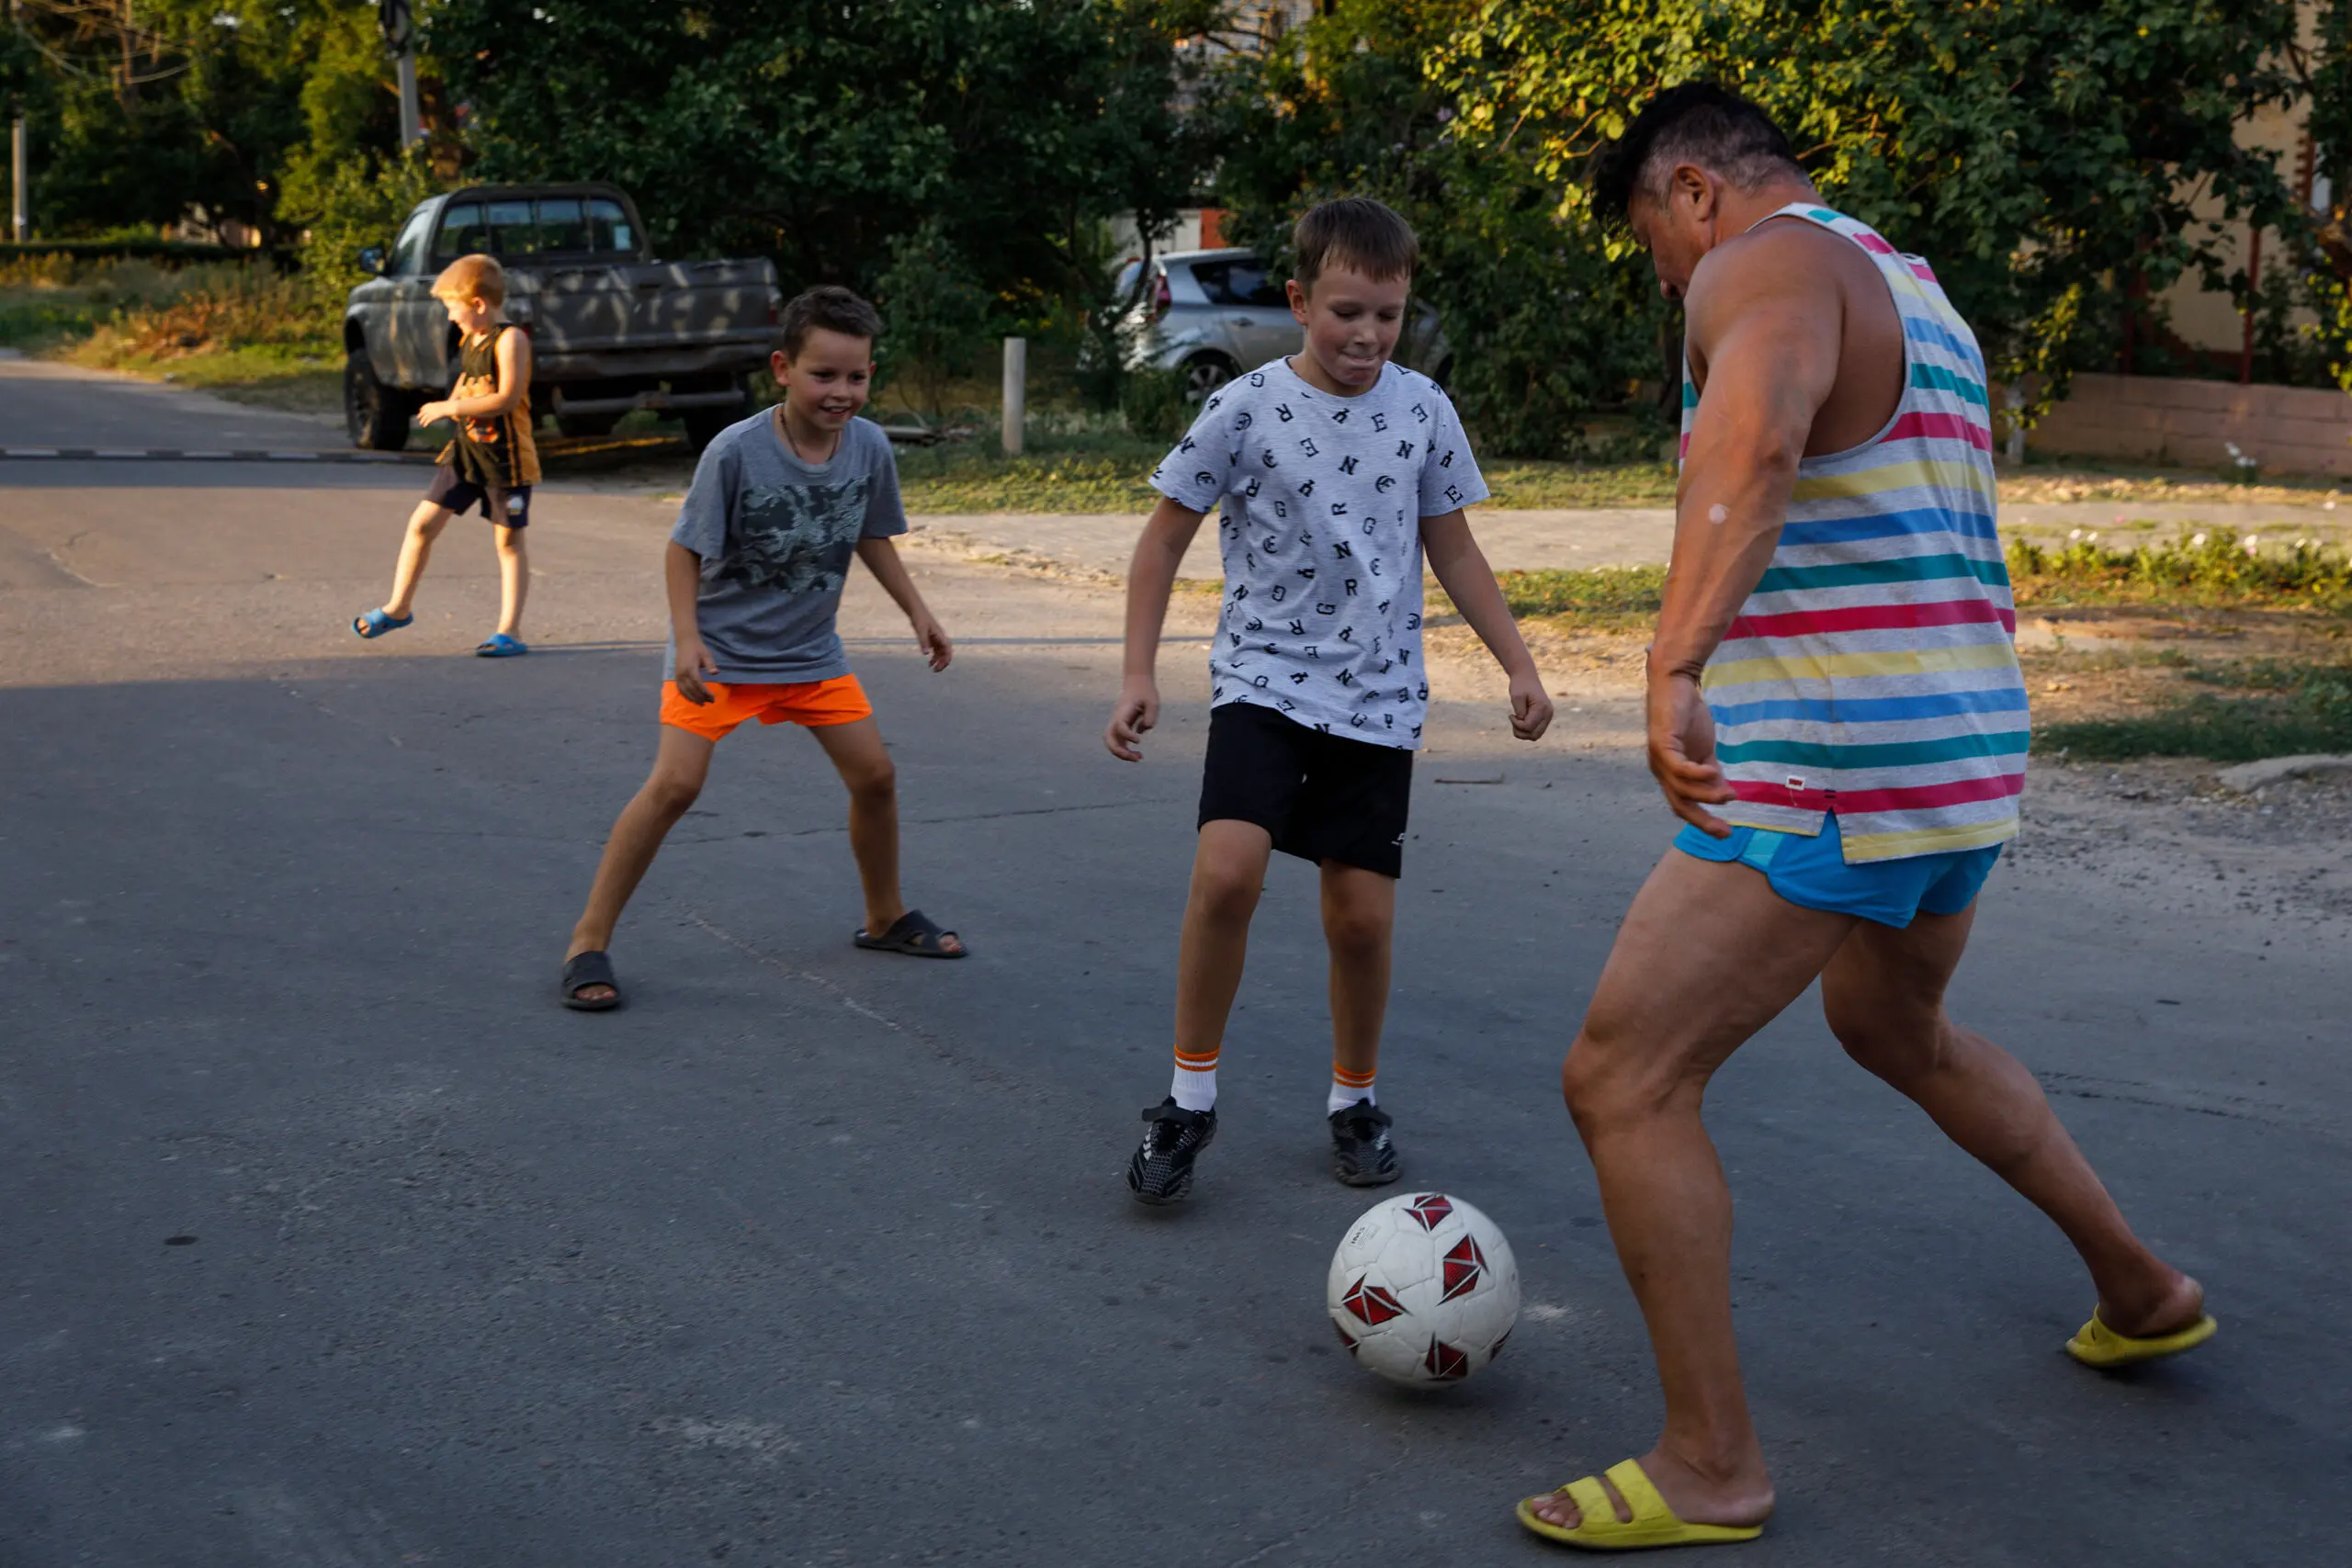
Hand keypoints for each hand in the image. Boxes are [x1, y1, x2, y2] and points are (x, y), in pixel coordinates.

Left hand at [415, 401, 447, 424]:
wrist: (447, 408)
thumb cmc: (445, 407)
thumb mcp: (439, 405)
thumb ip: (435, 407)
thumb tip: (435, 409)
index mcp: (429, 405)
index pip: (423, 408)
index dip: (421, 410)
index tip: (421, 412)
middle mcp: (428, 409)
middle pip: (422, 413)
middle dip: (419, 415)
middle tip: (418, 418)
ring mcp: (430, 413)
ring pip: (424, 418)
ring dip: (422, 421)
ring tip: (421, 424)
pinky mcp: (432, 417)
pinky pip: (428, 421)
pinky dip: (425, 424)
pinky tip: (424, 426)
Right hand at [672, 637, 719, 704]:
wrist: (685, 642)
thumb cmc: (697, 648)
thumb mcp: (706, 654)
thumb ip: (710, 664)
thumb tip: (715, 673)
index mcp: (689, 668)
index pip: (697, 683)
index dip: (704, 691)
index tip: (712, 697)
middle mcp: (682, 673)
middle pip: (691, 689)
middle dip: (700, 697)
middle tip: (710, 702)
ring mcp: (677, 676)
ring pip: (684, 691)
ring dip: (693, 699)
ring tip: (702, 704)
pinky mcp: (676, 676)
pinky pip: (680, 689)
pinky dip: (686, 696)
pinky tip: (693, 700)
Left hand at [911, 611, 951, 671]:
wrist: (917, 611)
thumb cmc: (920, 619)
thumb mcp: (921, 630)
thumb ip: (924, 642)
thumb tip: (926, 654)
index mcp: (940, 636)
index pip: (948, 649)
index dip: (946, 659)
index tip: (940, 666)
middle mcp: (941, 638)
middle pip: (946, 653)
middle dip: (943, 662)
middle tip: (935, 671)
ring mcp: (937, 639)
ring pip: (941, 653)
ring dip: (938, 661)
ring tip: (931, 668)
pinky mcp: (932, 639)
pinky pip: (936, 651)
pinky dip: (934, 657)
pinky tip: (929, 662)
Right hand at [1104, 675, 1159, 761]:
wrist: (1137, 685)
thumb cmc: (1145, 692)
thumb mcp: (1152, 701)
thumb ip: (1150, 715)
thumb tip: (1144, 730)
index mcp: (1123, 711)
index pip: (1120, 726)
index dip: (1127, 736)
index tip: (1139, 741)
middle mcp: (1117, 719)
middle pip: (1109, 739)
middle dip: (1120, 752)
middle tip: (1137, 757)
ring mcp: (1117, 724)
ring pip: (1112, 743)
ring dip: (1122, 754)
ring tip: (1139, 758)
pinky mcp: (1121, 728)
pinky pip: (1118, 743)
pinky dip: (1125, 751)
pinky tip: (1138, 755)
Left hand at [1507, 667, 1553, 741]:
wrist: (1526, 676)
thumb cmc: (1520, 685)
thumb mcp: (1516, 697)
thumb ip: (1520, 713)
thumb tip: (1524, 727)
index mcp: (1542, 708)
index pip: (1528, 727)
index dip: (1517, 725)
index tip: (1510, 715)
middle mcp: (1548, 714)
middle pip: (1534, 735)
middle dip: (1520, 732)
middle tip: (1513, 719)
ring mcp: (1548, 716)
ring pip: (1536, 736)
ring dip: (1523, 732)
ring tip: (1516, 720)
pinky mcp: (1545, 717)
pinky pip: (1536, 731)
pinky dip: (1526, 730)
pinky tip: (1521, 719)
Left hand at [1647, 671, 1735, 834]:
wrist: (1675, 684)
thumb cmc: (1688, 716)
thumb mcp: (1704, 750)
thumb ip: (1711, 772)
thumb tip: (1724, 793)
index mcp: (1671, 775)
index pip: (1685, 805)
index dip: (1704, 820)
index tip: (1726, 832)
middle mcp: (1661, 771)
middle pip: (1680, 805)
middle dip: (1702, 820)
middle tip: (1726, 832)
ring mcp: (1658, 759)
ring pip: (1680, 789)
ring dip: (1707, 796)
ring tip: (1730, 796)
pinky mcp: (1661, 744)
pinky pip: (1678, 767)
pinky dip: (1696, 774)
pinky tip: (1714, 773)